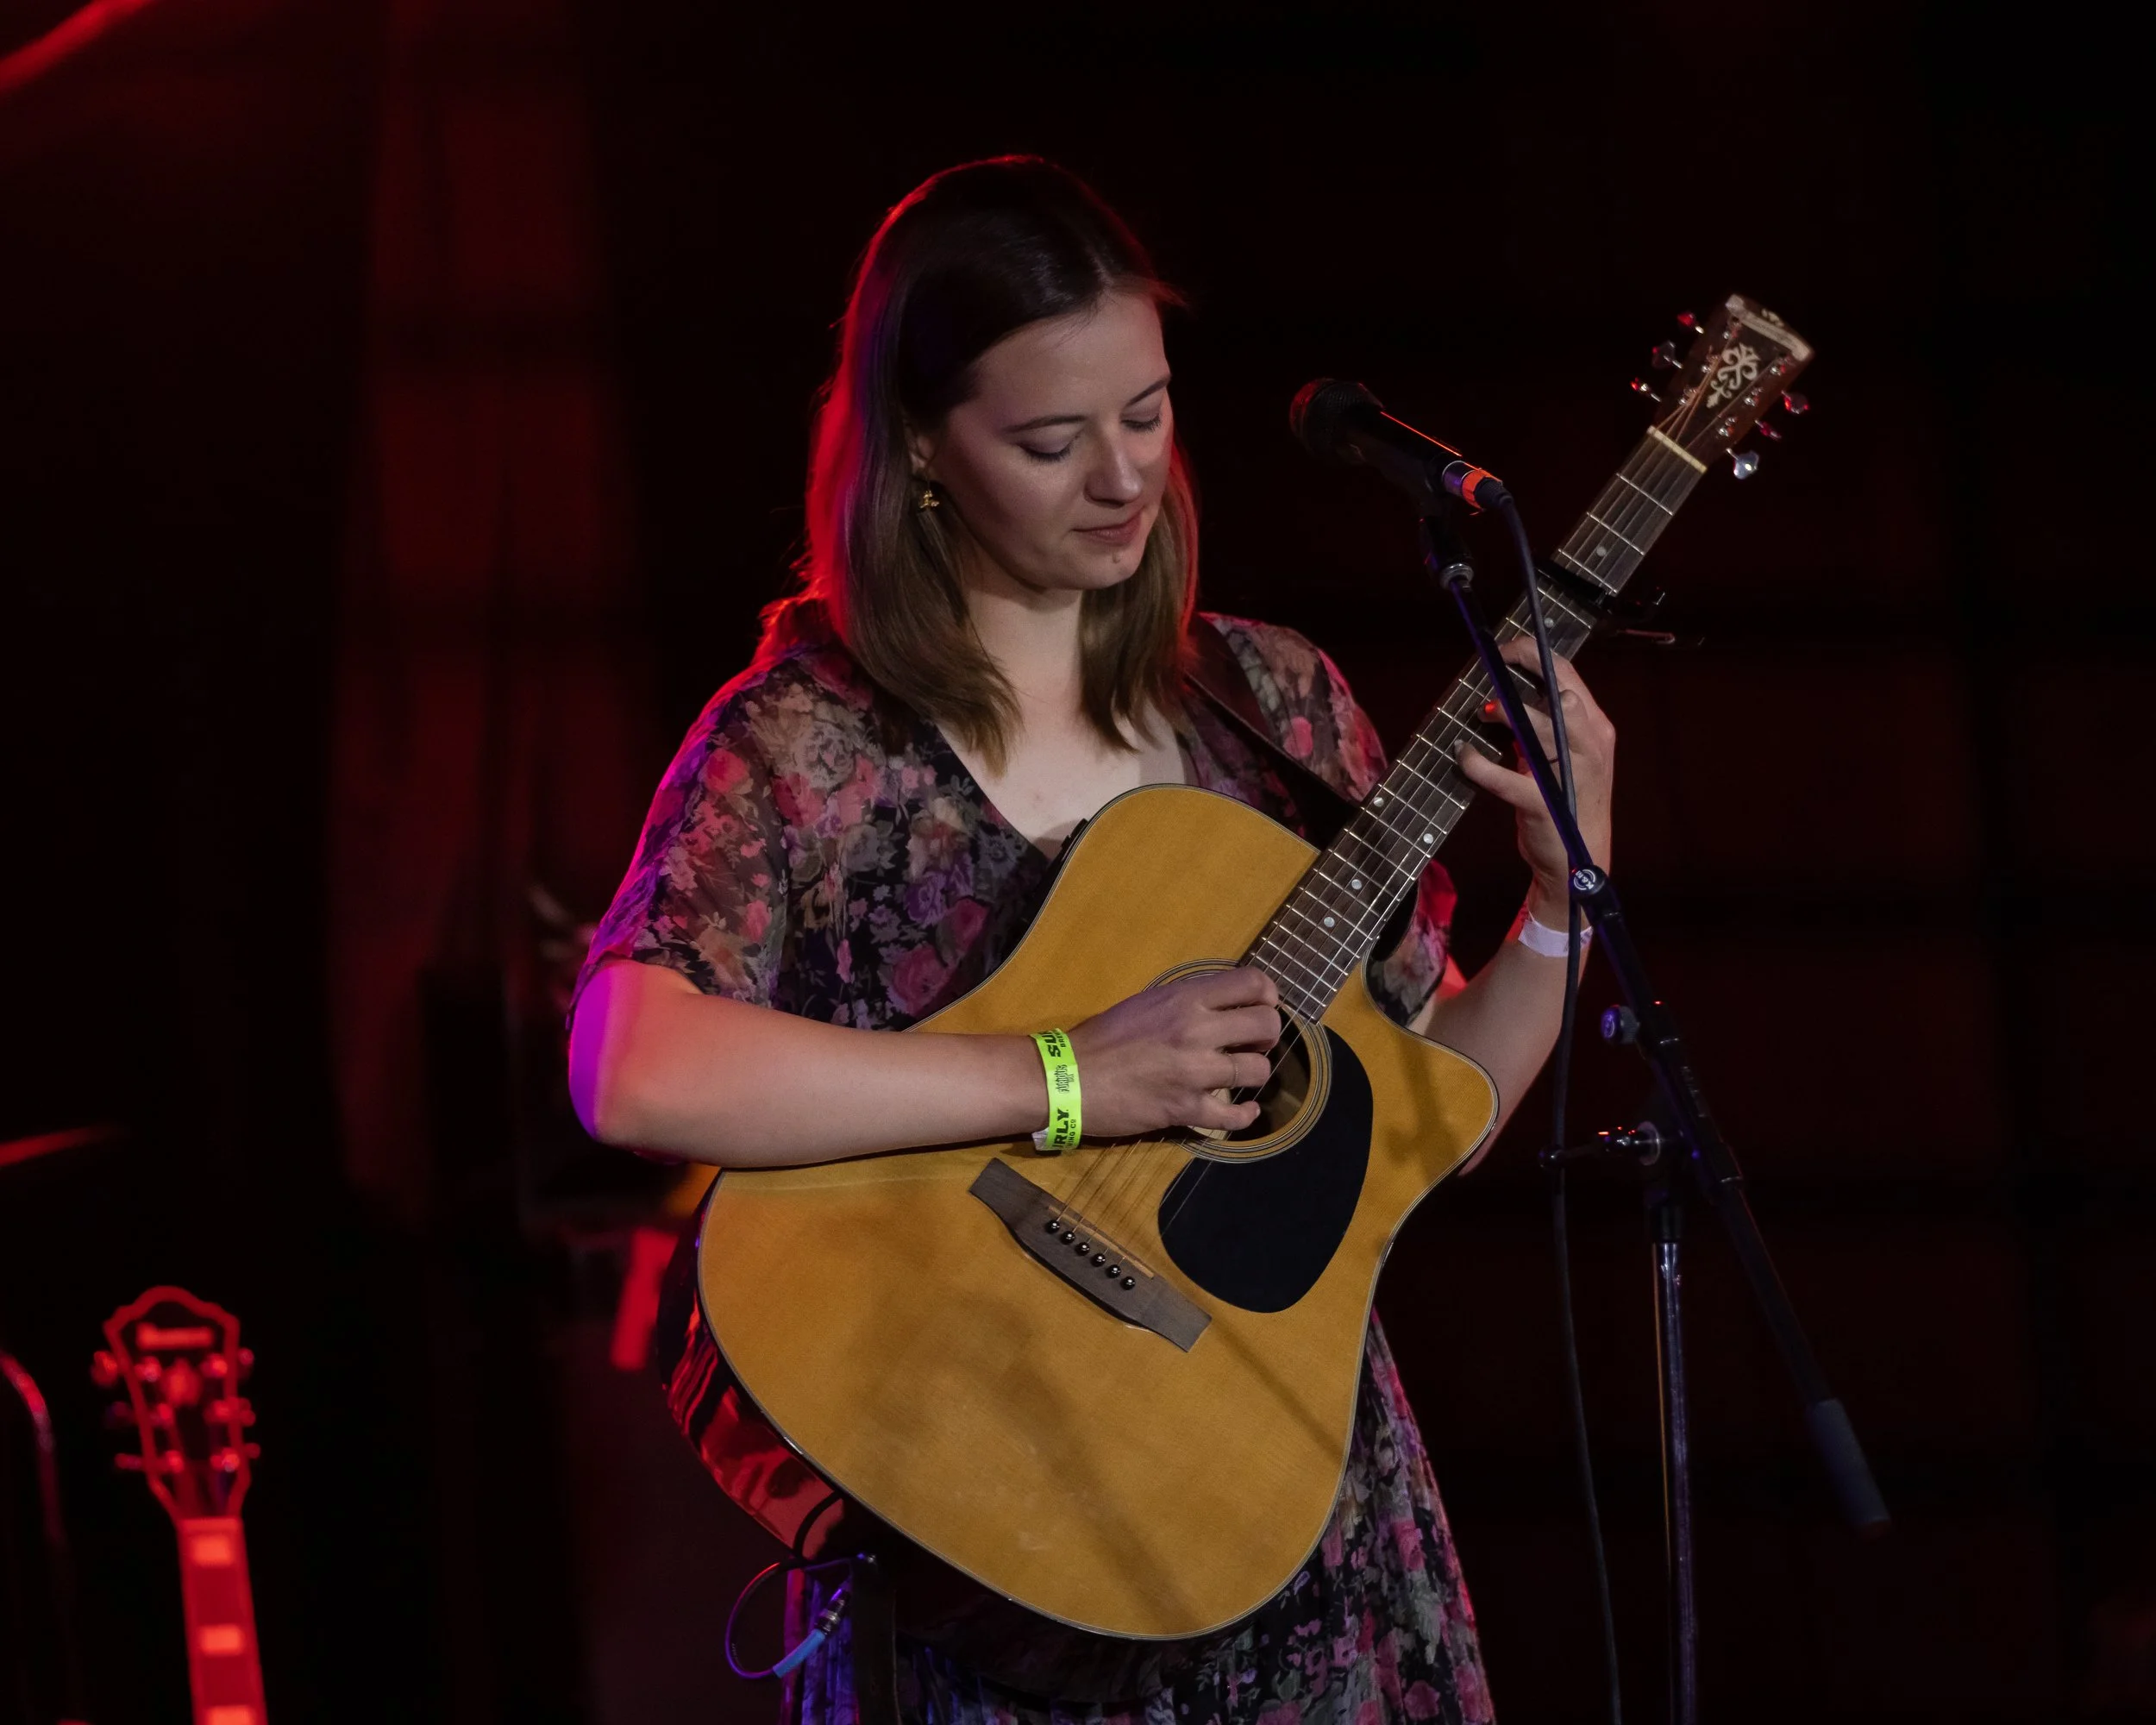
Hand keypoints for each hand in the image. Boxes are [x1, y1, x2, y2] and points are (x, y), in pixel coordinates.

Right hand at [1068, 967, 1282, 1136]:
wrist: (1067, 1078)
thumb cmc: (1102, 1037)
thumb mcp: (1147, 1002)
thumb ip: (1187, 1001)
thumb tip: (1225, 1005)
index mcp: (1184, 998)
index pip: (1252, 984)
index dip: (1267, 995)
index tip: (1262, 1006)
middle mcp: (1195, 1030)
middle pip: (1265, 1025)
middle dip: (1268, 1035)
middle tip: (1254, 1043)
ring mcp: (1193, 1072)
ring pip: (1256, 1071)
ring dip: (1255, 1073)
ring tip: (1241, 1075)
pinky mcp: (1185, 1108)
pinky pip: (1233, 1117)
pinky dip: (1245, 1116)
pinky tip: (1244, 1111)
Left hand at [1453, 637, 1614, 919]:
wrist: (1581, 860)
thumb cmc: (1568, 802)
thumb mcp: (1565, 756)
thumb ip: (1547, 724)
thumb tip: (1508, 691)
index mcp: (1596, 729)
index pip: (1569, 675)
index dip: (1534, 654)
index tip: (1504, 649)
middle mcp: (1590, 746)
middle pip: (1561, 692)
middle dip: (1523, 672)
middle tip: (1491, 672)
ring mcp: (1571, 775)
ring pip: (1542, 725)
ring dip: (1506, 713)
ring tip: (1483, 712)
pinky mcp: (1543, 804)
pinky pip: (1504, 777)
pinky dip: (1478, 764)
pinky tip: (1464, 755)